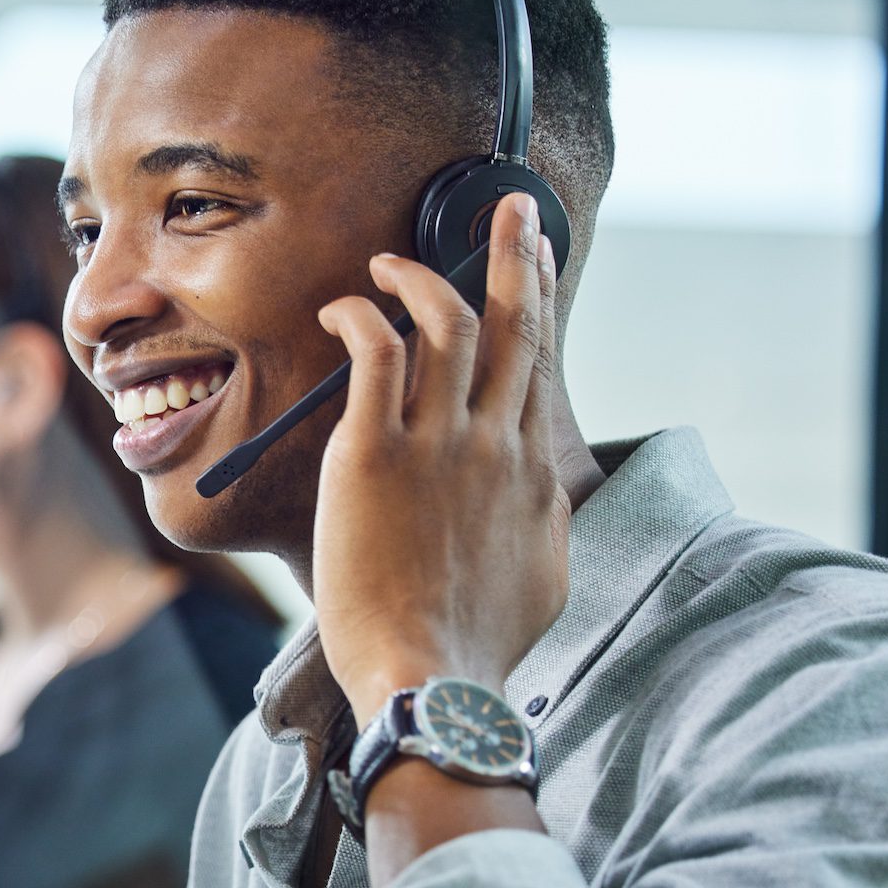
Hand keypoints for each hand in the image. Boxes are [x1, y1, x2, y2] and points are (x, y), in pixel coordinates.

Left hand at [312, 193, 571, 719]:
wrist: (433, 680)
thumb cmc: (478, 643)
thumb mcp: (542, 575)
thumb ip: (541, 518)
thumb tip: (539, 491)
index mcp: (531, 470)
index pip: (540, 359)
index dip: (536, 297)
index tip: (532, 258)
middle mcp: (494, 443)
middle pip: (514, 322)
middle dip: (513, 253)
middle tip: (508, 206)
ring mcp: (438, 444)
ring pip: (447, 324)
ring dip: (421, 277)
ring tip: (391, 261)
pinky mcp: (374, 455)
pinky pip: (374, 355)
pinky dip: (360, 317)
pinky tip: (345, 308)